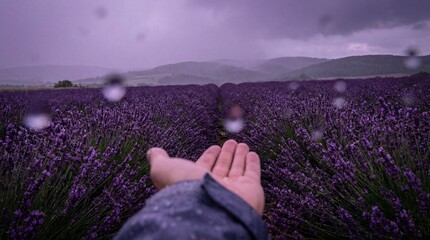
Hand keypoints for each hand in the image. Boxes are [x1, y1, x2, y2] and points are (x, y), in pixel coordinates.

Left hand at [147, 140, 264, 214]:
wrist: (209, 207)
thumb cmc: (184, 189)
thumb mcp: (164, 170)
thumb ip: (159, 161)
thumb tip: (152, 152)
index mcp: (196, 183)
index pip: (204, 167)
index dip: (209, 157)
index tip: (214, 147)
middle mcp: (215, 187)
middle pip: (222, 167)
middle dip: (226, 155)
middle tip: (231, 142)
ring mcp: (233, 189)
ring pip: (237, 168)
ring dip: (239, 156)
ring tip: (241, 144)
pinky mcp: (251, 189)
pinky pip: (252, 173)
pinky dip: (252, 162)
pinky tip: (251, 153)